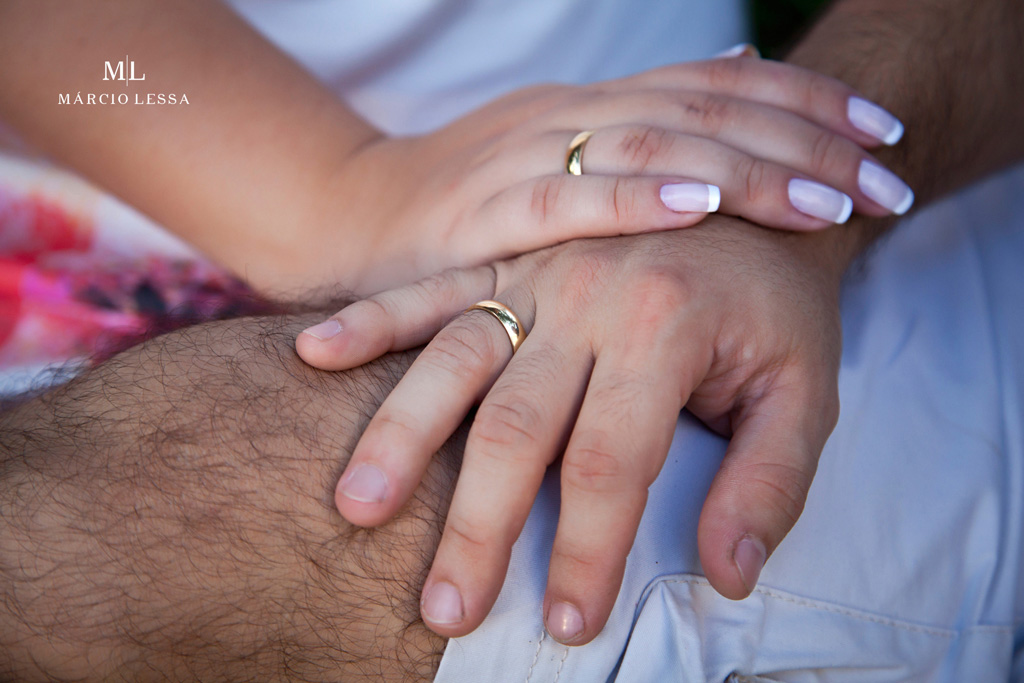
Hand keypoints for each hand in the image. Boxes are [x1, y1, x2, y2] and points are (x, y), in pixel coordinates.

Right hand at [296, 216, 843, 644]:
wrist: (752, 200)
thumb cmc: (776, 309)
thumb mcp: (806, 392)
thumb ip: (770, 482)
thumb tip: (726, 577)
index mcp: (665, 324)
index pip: (612, 464)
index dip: (586, 553)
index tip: (568, 624)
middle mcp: (586, 293)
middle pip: (516, 427)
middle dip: (476, 527)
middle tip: (446, 612)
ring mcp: (534, 272)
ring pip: (454, 361)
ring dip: (401, 435)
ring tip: (357, 508)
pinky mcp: (503, 261)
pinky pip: (429, 292)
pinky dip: (370, 323)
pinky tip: (312, 354)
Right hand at [328, 54, 910, 292]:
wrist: (345, 222)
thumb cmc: (463, 210)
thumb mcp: (557, 159)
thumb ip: (638, 132)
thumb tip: (732, 90)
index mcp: (591, 106)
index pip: (715, 83)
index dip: (804, 100)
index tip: (882, 134)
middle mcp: (567, 114)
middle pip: (705, 109)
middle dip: (804, 140)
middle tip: (884, 176)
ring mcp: (523, 158)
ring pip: (651, 144)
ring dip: (746, 169)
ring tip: (828, 198)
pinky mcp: (482, 216)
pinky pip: (568, 199)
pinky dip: (637, 197)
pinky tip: (701, 203)